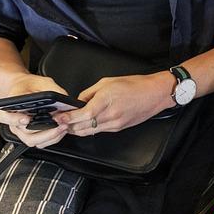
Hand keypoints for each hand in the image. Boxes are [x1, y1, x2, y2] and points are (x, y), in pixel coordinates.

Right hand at [0, 74, 69, 148]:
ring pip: (31, 141)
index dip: (14, 119)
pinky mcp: (30, 135)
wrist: (26, 88)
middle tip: (57, 124)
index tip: (26, 119)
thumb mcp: (41, 81)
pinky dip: (51, 139)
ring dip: (49, 136)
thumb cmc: (31, 85)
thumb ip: (50, 89)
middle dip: (42, 131)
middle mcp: (13, 121)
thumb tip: (62, 99)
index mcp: (9, 107)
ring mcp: (21, 130)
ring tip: (62, 127)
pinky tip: (60, 130)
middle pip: (23, 133)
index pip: (4, 116)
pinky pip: (39, 143)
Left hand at [54, 72, 174, 135]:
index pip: (82, 114)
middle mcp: (110, 115)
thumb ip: (90, 92)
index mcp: (106, 100)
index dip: (68, 118)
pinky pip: (99, 131)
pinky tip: (83, 125)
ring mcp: (115, 124)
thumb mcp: (108, 81)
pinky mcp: (119, 128)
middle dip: (68, 126)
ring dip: (76, 130)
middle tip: (58, 122)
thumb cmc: (135, 84)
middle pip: (83, 126)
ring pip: (89, 132)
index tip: (58, 117)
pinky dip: (88, 129)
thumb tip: (78, 101)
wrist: (155, 94)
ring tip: (67, 125)